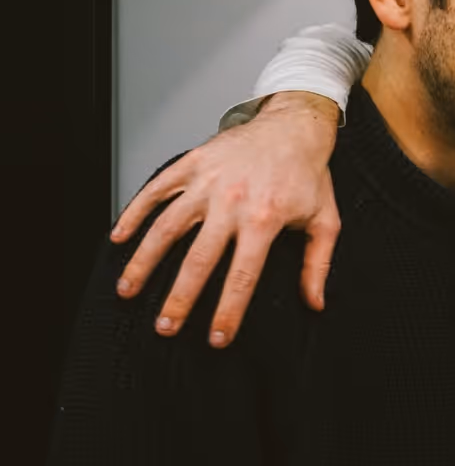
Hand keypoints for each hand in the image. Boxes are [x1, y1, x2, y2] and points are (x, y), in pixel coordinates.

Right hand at [112, 91, 341, 346]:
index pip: (242, 276)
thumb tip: (315, 303)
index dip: (228, 311)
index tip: (216, 339)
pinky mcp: (192, 163)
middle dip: (179, 298)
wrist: (295, 126)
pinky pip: (157, 190)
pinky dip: (134, 213)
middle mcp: (232, 202)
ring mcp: (208, 182)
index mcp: (265, 220)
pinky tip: (119, 238)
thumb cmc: (309, 175)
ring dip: (144, 261)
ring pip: (167, 227)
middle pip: (198, 259)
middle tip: (165, 327)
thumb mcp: (325, 220)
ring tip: (128, 290)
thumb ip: (318, 264)